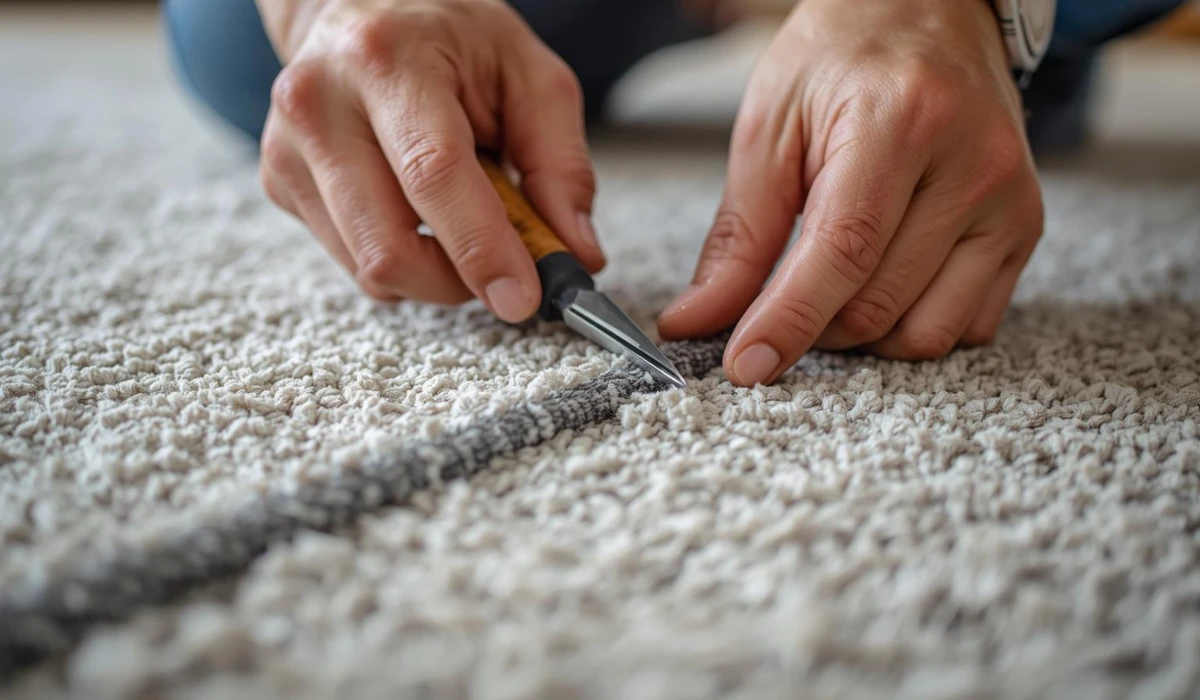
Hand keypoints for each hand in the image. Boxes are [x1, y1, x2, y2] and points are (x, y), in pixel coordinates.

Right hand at [255, 0, 603, 321]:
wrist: (364, 10)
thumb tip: (577, 255)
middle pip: (388, 246)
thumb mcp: (531, 77)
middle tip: (505, 265)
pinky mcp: (278, 183)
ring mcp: (288, 148)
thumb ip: (562, 165)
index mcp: (386, 60)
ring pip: (369, 269)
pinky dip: (401, 258)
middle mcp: (320, 103)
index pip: (432, 175)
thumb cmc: (454, 43)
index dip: (481, 249)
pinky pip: (352, 262)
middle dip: (459, 281)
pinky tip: (416, 209)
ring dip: (434, 274)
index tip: (524, 298)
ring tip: (460, 218)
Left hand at [658, 0, 1043, 384]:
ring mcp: (1009, 201)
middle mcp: (971, 165)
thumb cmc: (843, 58)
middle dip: (811, 329)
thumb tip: (697, 321)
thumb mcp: (770, 127)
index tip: (745, 368)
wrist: (934, 10)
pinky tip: (882, 284)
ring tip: (830, 287)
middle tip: (773, 304)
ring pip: (927, 333)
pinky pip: (968, 326)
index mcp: (898, 122)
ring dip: (862, 338)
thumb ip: (738, 235)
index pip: (842, 254)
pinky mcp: (1025, 228)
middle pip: (878, 304)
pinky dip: (912, 327)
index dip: (788, 323)